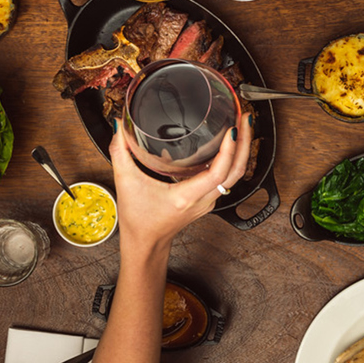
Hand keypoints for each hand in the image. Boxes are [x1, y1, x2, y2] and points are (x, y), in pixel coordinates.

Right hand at [109, 113, 252, 250]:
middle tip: (245, 118)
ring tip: (241, 126)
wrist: (145, 244)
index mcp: (186, 196)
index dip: (229, 150)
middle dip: (245, 144)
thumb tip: (118, 126)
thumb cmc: (138, 220)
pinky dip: (231, 160)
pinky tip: (228, 145)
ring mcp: (207, 201)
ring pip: (234, 176)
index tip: (232, 129)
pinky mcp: (206, 200)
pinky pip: (226, 179)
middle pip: (236, 172)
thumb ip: (120, 152)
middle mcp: (203, 200)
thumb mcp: (125, 182)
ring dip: (241, 151)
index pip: (218, 173)